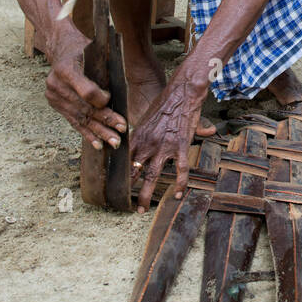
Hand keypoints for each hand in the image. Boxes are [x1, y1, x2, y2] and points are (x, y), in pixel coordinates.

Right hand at [44, 24, 126, 150]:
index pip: (85, 91)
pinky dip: (86, 133)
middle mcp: (56, 84)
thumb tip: (120, 92)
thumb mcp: (94, 50)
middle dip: (105, 121)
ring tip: (113, 141)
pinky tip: (97, 144)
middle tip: (121, 131)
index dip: (100, 99)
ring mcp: (54, 96)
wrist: (61, 49)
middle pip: (84, 107)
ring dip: (98, 132)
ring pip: (80, 117)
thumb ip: (103, 69)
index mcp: (66, 69)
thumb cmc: (83, 49)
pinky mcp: (55, 105)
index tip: (111, 100)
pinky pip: (73, 121)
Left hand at [130, 76, 206, 209]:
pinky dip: (180, 184)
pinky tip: (179, 194)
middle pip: (134, 172)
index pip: (125, 161)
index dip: (121, 176)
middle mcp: (148, 143)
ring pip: (151, 176)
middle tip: (128, 205)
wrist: (183, 92)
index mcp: (138, 137)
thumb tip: (136, 147)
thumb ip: (142, 135)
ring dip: (145, 194)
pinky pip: (180, 169)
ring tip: (142, 209)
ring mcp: (164, 146)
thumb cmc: (165, 103)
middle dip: (130, 191)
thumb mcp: (147, 118)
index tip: (118, 188)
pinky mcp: (180, 146)